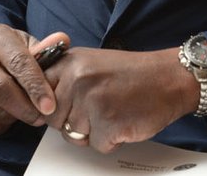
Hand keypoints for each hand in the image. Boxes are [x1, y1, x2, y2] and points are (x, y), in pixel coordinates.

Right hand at [0, 25, 68, 136]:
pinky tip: (8, 116)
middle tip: (41, 117)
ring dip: (14, 117)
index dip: (35, 85)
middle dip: (25, 107)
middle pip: (1, 88)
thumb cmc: (6, 50)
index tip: (49, 105)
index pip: (18, 62)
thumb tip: (63, 41)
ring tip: (28, 114)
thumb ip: (44, 47)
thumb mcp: (24, 42)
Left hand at [44, 46, 199, 152]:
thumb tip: (39, 101)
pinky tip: (123, 119)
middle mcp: (77, 79)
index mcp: (71, 62)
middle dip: (73, 120)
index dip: (50, 105)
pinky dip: (110, 139)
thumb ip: (64, 78)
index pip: (39, 93)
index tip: (61, 106)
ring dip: (92, 131)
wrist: (168, 78)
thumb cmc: (131, 74)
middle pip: (54, 119)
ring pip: (74, 135)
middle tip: (98, 105)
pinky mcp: (107, 124)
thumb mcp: (90, 62)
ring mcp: (92, 102)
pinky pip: (96, 145)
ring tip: (113, 109)